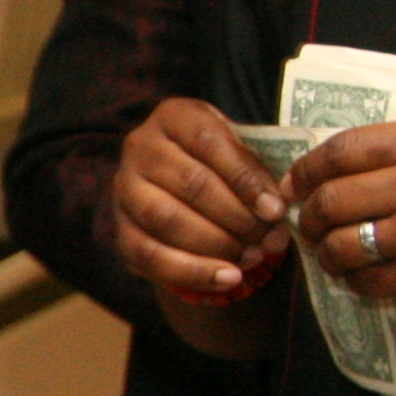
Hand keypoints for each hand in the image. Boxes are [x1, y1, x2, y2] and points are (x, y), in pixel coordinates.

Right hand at [113, 97, 292, 302]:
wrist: (181, 187)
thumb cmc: (221, 165)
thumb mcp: (238, 150)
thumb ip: (255, 171)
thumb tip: (276, 211)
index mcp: (173, 116)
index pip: (209, 140)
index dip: (245, 177)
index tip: (275, 209)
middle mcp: (140, 147)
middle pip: (190, 183)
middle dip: (237, 217)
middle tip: (269, 239)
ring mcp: (124, 189)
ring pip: (168, 220)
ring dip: (217, 244)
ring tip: (253, 257)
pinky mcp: (120, 230)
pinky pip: (152, 256)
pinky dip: (193, 272)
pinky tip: (228, 279)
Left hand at [287, 118, 395, 313]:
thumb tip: (348, 168)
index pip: (341, 151)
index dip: (306, 169)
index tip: (295, 183)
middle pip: (331, 201)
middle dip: (307, 215)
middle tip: (305, 223)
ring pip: (344, 247)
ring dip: (326, 252)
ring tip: (330, 252)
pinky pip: (372, 283)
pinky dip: (356, 281)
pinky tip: (362, 276)